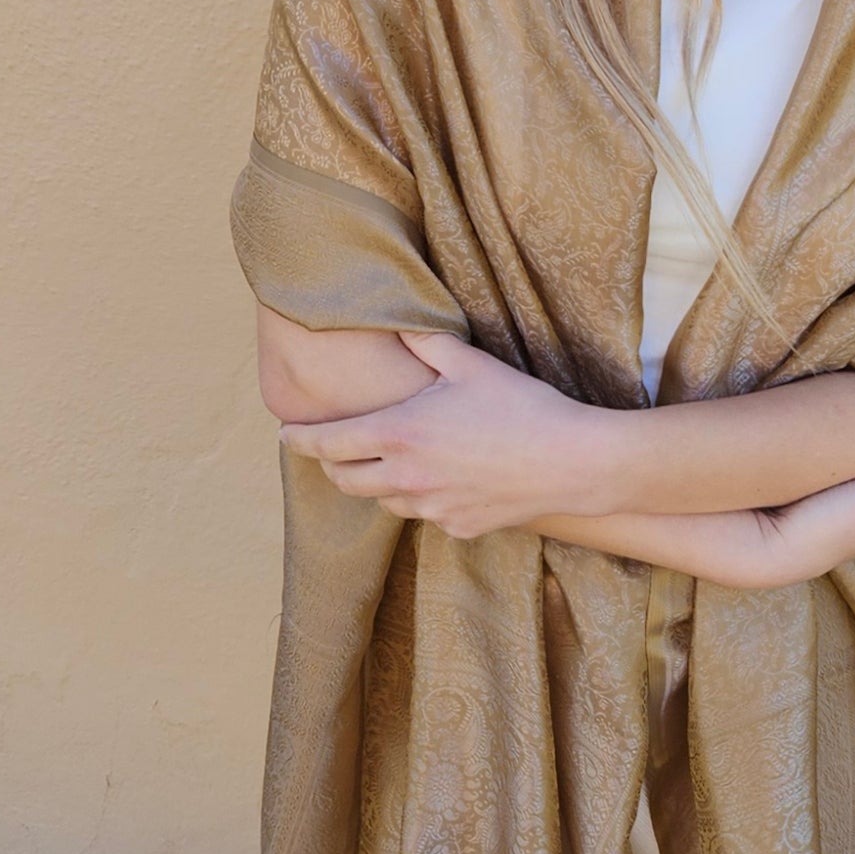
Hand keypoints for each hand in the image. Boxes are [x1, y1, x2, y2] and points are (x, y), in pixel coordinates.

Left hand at [277, 329, 601, 537]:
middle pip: (345, 480)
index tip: (284, 435)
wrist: (570, 462)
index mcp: (399, 434)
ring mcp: (431, 509)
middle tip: (334, 445)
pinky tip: (443, 476)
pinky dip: (419, 497)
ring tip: (391, 457)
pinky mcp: (458, 528)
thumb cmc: (520, 405)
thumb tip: (395, 325)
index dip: (300, 440)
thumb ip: (421, 344)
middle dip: (332, 462)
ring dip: (376, 481)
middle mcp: (405, 478)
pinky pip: (423, 515)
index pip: (328, 443)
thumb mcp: (467, 363)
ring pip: (382, 501)